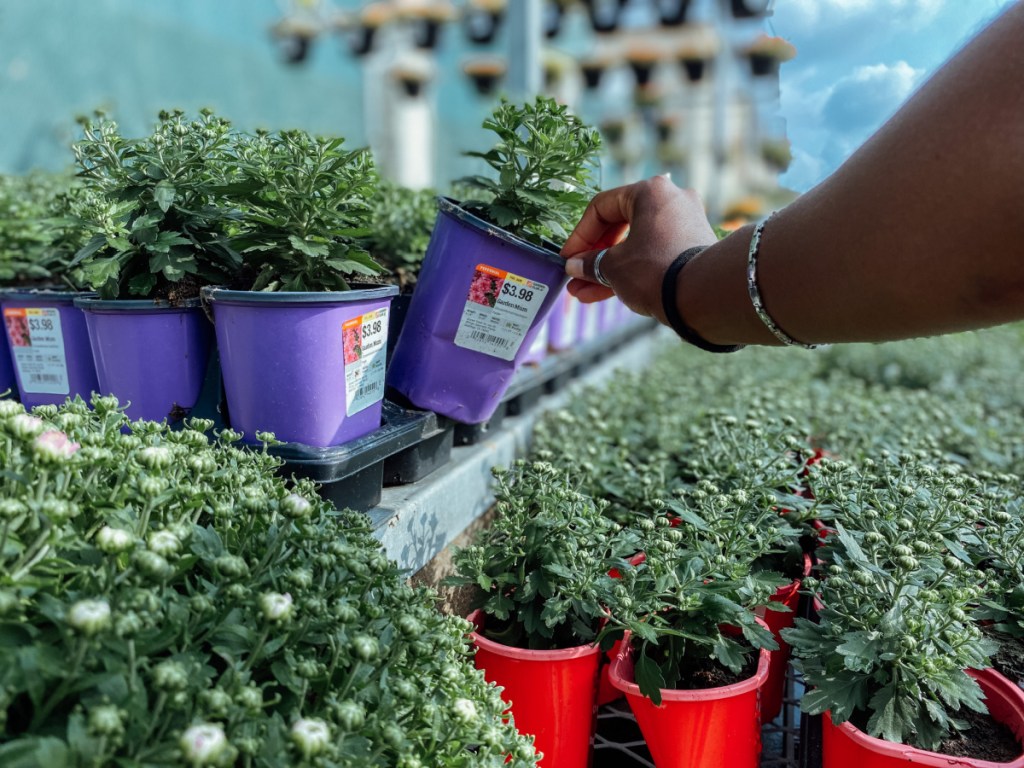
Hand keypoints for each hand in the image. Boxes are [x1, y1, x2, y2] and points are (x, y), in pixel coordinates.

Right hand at [561, 176, 717, 321]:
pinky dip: (633, 270)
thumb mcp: (614, 267)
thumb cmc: (656, 271)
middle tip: (576, 277)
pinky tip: (608, 292)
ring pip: (636, 244)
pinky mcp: (694, 247)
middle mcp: (672, 200)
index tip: (568, 258)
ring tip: (585, 293)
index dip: (579, 236)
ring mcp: (686, 223)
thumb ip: (591, 263)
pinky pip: (654, 254)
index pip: (601, 207)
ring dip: (609, 268)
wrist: (705, 296)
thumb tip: (575, 265)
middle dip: (594, 256)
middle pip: (620, 226)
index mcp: (649, 191)